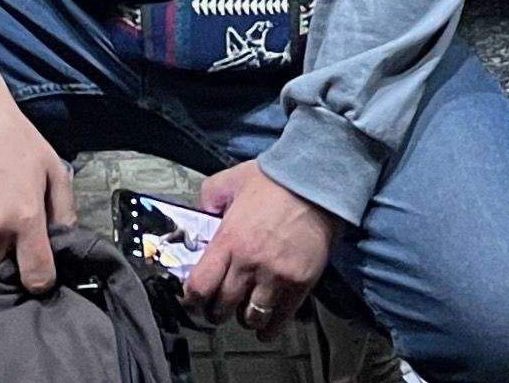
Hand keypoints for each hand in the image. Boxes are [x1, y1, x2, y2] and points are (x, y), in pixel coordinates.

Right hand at [0, 39, 70, 291]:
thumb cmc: (15, 138)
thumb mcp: (53, 169)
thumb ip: (65, 211)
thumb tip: (65, 243)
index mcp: (25, 218)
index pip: (35, 277)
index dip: (42, 280)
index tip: (42, 271)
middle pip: (4, 271)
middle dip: (13, 261)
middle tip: (17, 234)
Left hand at [182, 162, 334, 338]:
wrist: (316, 183)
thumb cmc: (274, 180)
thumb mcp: (231, 180)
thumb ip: (209, 198)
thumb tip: (200, 217)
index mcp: (228, 240)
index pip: (200, 286)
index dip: (192, 299)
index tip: (193, 300)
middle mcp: (249, 263)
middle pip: (222, 308)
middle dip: (215, 312)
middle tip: (217, 308)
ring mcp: (275, 276)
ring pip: (250, 317)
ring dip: (243, 318)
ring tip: (244, 311)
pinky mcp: (300, 283)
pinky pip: (280, 319)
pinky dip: (269, 328)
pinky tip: (265, 326)